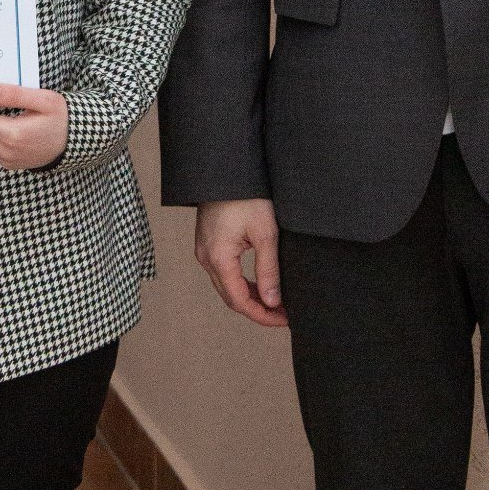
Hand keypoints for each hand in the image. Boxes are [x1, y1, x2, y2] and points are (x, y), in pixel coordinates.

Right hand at [195, 198, 286, 327]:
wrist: (226, 169)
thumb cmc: (246, 196)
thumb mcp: (265, 233)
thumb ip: (268, 270)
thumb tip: (272, 302)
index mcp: (218, 258)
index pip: (240, 301)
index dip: (262, 315)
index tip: (284, 320)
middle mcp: (206, 258)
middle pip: (231, 298)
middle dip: (258, 310)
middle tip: (284, 315)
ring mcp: (204, 251)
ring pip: (226, 287)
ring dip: (250, 298)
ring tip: (276, 302)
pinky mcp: (208, 244)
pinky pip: (223, 273)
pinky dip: (241, 284)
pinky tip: (259, 285)